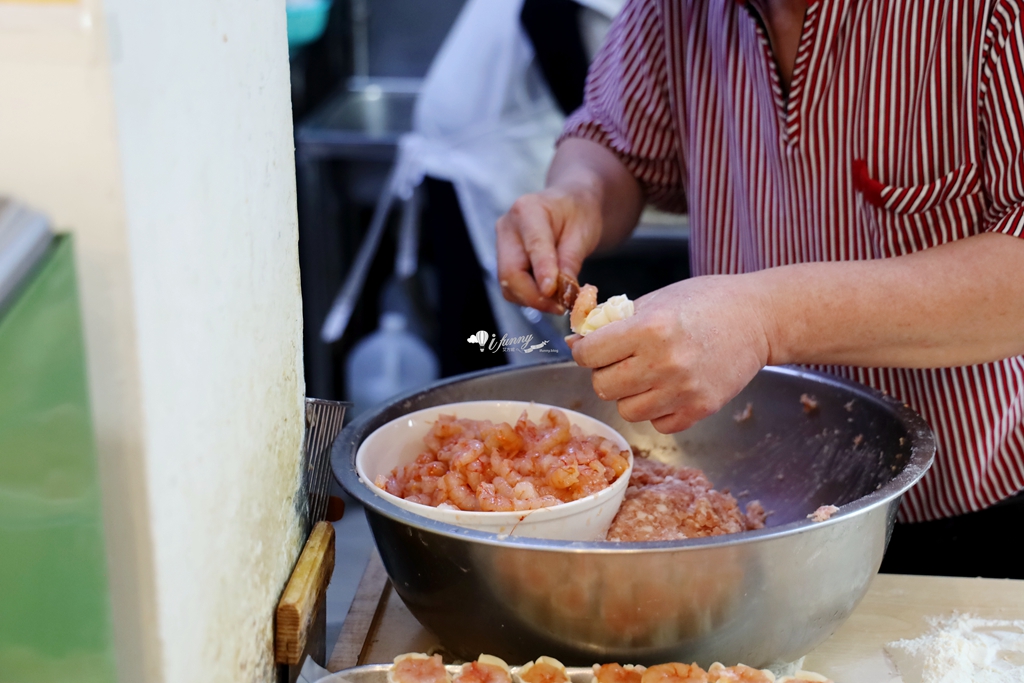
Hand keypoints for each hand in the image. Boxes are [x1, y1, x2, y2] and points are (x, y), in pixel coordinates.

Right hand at [496, 185, 601, 313]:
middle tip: (561, 307)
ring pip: (509, 285)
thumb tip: (563, 293)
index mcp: (528, 210)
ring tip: (559, 301)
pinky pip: (512, 287)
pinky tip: (550, 296)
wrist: (568, 205)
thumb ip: (570, 261)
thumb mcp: (583, 233)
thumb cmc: (578, 214)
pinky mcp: (504, 261)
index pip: (533, 246)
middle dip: (535, 296)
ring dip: (534, 300)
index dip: (542, 272)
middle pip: (511, 272)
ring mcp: (502, 244)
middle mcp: (508, 227)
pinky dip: (531, 297)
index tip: (552, 292)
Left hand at [571, 275, 774, 432]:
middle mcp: (665, 362)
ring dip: (630, 394)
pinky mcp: (700, 409)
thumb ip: (613, 323)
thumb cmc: (704, 303)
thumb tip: (575, 343)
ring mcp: (683, 390)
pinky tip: (669, 388)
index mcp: (649, 328)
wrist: (757, 318)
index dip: (586, 350)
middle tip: (623, 360)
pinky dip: (657, 410)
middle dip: (606, 372)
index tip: (595, 347)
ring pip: (626, 410)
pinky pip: (656, 424)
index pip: (588, 355)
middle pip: (603, 386)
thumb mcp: (654, 301)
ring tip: (647, 374)